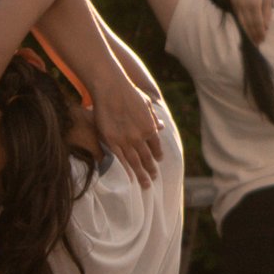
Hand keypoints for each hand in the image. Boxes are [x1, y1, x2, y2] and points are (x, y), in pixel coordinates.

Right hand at [92, 66, 164, 186]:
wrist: (112, 89)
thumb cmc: (129, 92)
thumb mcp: (146, 104)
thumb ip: (153, 118)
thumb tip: (162, 126)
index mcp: (150, 127)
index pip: (156, 146)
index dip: (157, 155)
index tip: (158, 160)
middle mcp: (140, 136)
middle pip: (147, 157)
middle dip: (151, 169)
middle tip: (153, 179)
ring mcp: (126, 140)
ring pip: (135, 162)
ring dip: (141, 174)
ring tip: (146, 184)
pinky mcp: (112, 141)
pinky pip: (120, 159)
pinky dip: (126, 170)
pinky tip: (130, 179)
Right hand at [233, 0, 273, 46]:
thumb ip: (267, 13)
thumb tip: (266, 28)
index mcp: (254, 5)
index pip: (257, 24)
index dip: (260, 33)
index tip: (262, 41)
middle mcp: (244, 6)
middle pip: (248, 25)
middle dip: (253, 36)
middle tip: (257, 44)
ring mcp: (236, 4)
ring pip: (241, 22)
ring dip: (246, 32)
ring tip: (251, 40)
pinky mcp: (232, 2)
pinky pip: (237, 16)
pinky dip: (241, 24)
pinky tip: (245, 29)